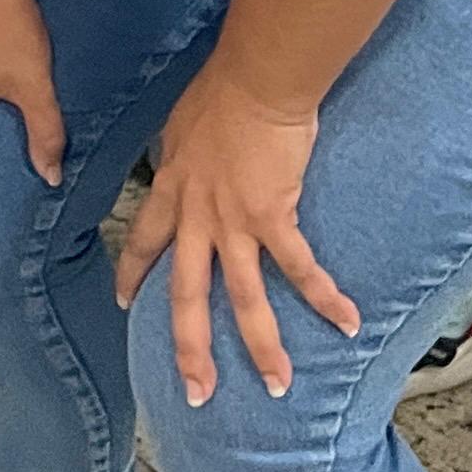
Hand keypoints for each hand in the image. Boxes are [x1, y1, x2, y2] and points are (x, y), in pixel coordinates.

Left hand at [117, 59, 358, 406]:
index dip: (132, 274)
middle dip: (190, 348)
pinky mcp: (272, 217)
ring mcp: (233, 221)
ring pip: (243, 298)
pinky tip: (347, 324)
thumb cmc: (221, 92)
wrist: (254, 79)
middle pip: (186, 294)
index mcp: (171, 190)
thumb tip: (184, 161)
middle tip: (197, 392)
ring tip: (278, 386)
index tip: (124, 304)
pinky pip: (300, 268)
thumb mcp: (181, 127)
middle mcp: (196, 214)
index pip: (142, 240)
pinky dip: (326, 298)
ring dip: (263, 346)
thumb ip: (182, 156)